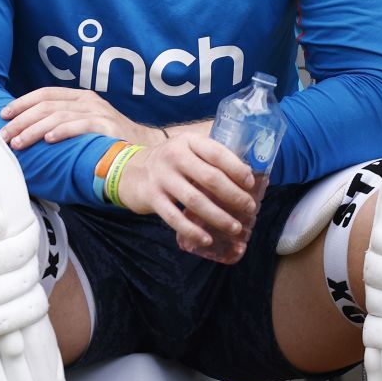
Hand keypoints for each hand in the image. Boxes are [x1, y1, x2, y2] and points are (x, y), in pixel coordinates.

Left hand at [1, 87, 162, 150]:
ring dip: (34, 129)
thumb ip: (63, 123)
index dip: (21, 103)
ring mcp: (99, 113)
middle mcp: (88, 101)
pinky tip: (48, 140)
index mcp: (80, 97)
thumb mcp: (85, 125)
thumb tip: (28, 132)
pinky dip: (62, 131)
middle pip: (46, 105)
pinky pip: (81, 126)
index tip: (3, 114)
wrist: (146, 149)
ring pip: (58, 116)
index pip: (45, 93)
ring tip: (18, 142)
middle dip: (20, 120)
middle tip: (4, 134)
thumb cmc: (109, 141)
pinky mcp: (108, 127)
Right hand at [112, 133, 260, 262]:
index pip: (217, 153)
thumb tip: (249, 174)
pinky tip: (206, 239)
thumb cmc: (171, 162)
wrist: (131, 171)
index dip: (237, 169)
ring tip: (235, 227)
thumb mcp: (188, 149)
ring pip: (195, 200)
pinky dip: (192, 230)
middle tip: (249, 208)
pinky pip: (174, 217)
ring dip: (218, 216)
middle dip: (234, 196)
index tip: (251, 183)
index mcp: (188, 141)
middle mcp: (173, 156)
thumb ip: (210, 156)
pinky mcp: (151, 197)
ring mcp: (161, 177)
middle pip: (210, 178)